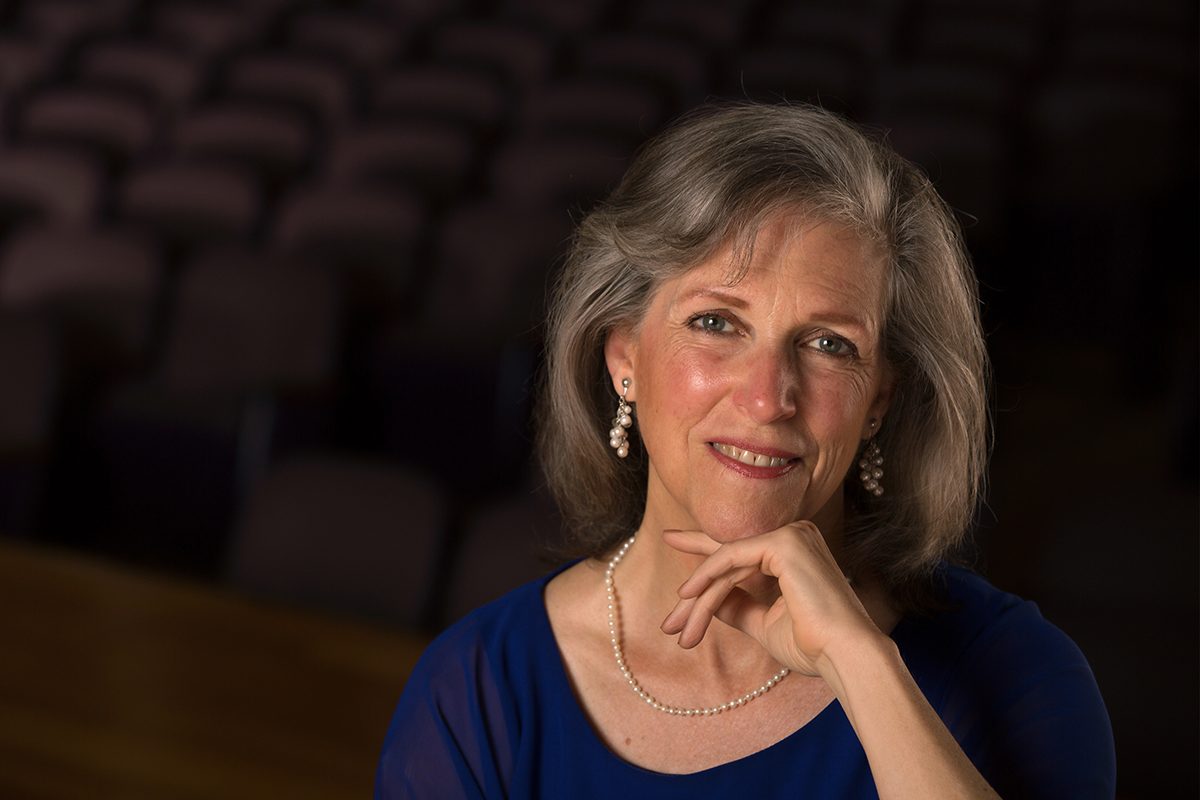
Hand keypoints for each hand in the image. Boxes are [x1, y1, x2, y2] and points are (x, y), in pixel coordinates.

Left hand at [659, 523, 883, 677]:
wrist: (843, 656)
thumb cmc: (812, 645)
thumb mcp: (764, 622)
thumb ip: (737, 606)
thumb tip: (704, 599)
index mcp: (794, 553)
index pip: (739, 550)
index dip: (702, 550)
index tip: (670, 542)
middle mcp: (795, 536)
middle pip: (728, 560)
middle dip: (694, 593)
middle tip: (667, 623)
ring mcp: (792, 535)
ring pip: (727, 564)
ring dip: (699, 600)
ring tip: (678, 629)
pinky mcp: (785, 542)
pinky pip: (732, 557)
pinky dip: (707, 576)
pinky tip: (687, 595)